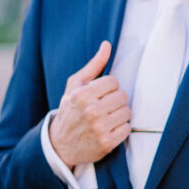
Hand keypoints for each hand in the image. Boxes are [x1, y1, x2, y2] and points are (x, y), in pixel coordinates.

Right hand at [49, 41, 130, 167]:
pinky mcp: (107, 143)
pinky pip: (127, 129)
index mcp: (82, 95)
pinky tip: (109, 128)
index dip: (109, 87)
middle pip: (123, 96)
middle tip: (105, 106)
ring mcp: (99, 128)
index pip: (113, 82)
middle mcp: (91, 111)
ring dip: (120, 114)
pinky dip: (121, 128)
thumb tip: (107, 45)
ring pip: (127, 112)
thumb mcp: (75, 86)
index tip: (100, 94)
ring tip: (107, 117)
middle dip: (116, 100)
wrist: (60, 144)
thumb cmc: (70, 110)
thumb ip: (94, 65)